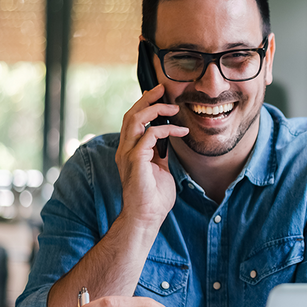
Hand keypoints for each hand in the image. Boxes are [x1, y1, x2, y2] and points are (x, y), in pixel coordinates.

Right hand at [115, 84, 187, 228]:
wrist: (146, 217)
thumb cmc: (154, 197)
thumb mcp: (160, 169)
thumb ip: (160, 154)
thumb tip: (168, 140)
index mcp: (129, 151)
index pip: (132, 120)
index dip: (144, 105)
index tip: (159, 96)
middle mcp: (125, 150)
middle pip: (130, 114)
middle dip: (146, 99)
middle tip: (162, 89)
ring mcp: (128, 154)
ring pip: (135, 119)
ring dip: (154, 109)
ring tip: (172, 107)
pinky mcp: (135, 160)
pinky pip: (149, 135)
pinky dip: (166, 129)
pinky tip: (181, 131)